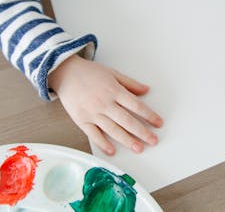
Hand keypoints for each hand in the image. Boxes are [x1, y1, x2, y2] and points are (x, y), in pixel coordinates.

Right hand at [48, 55, 162, 155]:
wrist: (65, 73)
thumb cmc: (89, 72)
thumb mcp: (113, 73)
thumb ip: (130, 83)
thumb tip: (146, 90)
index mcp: (114, 90)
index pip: (136, 106)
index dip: (149, 115)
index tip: (158, 123)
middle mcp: (105, 103)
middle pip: (127, 121)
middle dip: (142, 132)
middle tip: (153, 141)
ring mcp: (93, 113)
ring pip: (113, 130)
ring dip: (127, 140)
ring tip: (139, 148)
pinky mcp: (81, 120)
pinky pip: (94, 134)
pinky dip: (103, 143)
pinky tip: (112, 151)